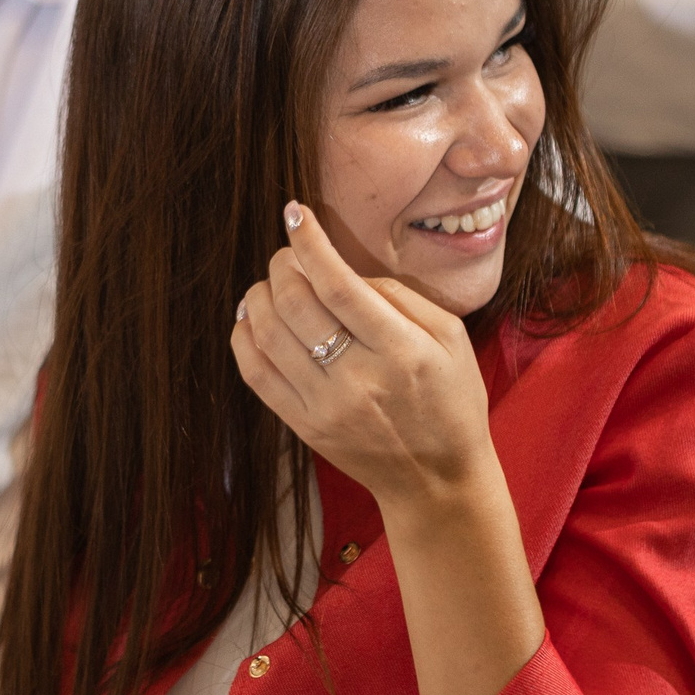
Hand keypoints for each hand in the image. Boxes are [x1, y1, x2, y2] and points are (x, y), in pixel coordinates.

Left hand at [229, 201, 496, 514]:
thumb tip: (343, 269)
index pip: (337, 284)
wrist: (437, 479)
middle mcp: (358, 378)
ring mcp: (324, 406)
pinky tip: (252, 318)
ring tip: (271, 282)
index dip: (309, 242)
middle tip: (288, 253)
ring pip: (267, 334)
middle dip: (282, 264)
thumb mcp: (450, 337)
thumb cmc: (450, 400)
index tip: (295, 215)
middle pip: (294, 304)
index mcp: (400, 349)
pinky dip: (244, 336)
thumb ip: (399, 297)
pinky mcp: (303, 425)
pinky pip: (255, 373)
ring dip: (259, 295)